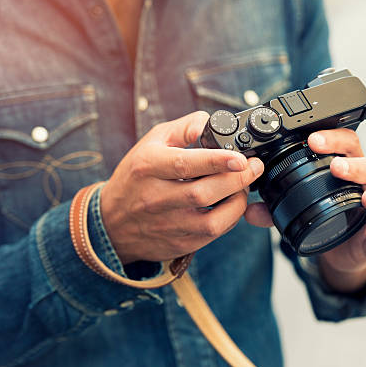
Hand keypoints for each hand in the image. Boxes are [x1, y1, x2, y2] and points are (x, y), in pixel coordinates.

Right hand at [100, 111, 263, 263]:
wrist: (112, 222)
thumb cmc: (137, 175)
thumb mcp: (153, 141)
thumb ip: (185, 127)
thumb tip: (211, 123)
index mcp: (148, 167)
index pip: (185, 164)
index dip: (217, 161)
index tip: (240, 157)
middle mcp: (156, 198)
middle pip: (204, 193)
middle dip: (238, 180)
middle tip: (253, 167)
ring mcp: (167, 224)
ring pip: (212, 221)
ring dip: (237, 202)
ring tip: (243, 186)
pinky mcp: (178, 243)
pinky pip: (213, 234)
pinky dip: (230, 218)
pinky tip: (232, 204)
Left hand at [244, 128, 365, 292]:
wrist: (343, 250)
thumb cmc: (327, 217)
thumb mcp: (297, 210)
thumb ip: (273, 210)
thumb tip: (249, 210)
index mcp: (346, 170)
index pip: (344, 144)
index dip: (333, 138)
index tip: (312, 139)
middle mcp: (364, 187)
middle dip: (353, 164)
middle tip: (336, 165)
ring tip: (364, 197)